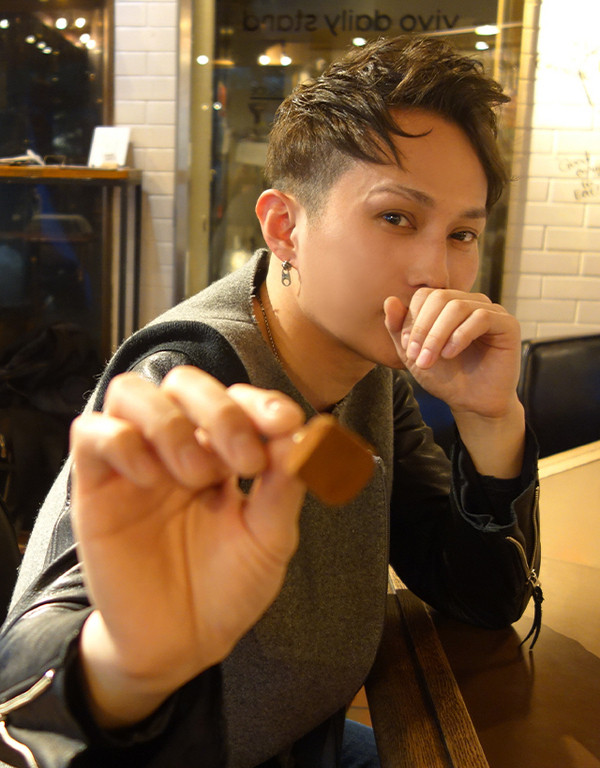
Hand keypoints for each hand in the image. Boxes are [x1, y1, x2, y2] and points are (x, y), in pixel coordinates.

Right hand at [70, 367, 305, 727]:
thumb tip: (303, 436)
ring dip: (171, 422)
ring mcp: (135, 463)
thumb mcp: (270, 539)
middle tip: (244, 461)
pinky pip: (91, 433)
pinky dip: (122, 441)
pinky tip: (150, 478)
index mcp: (223, 452)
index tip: (287, 426)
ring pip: (132, 392)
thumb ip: (284, 488)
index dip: (262, 402)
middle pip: (185, 383)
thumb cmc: (228, 586)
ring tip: (196, 475)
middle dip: (221, 411)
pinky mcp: (95, 487)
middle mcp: (178, 447)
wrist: (181, 644)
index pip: (237, 399)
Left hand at [384, 289, 525, 476]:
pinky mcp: (507, 324)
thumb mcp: (412, 354)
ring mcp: (490, 311)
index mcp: (448, 306)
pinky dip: (460, 336)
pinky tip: (450, 355)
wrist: (471, 403)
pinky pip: (481, 317)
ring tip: (430, 360)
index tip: (407, 348)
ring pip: (458, 306)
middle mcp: (470, 302)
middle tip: (416, 357)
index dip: (412, 319)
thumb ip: (398, 328)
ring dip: (438, 335)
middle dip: (423, 329)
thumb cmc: (445, 377)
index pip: (425, 295)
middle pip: (440, 297)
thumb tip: (389, 300)